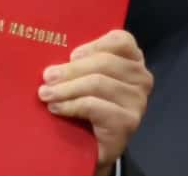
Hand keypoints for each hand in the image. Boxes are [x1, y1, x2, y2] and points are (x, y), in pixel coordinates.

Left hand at [38, 30, 152, 175]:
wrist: (91, 147)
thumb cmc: (84, 105)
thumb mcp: (82, 77)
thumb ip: (78, 62)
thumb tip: (52, 54)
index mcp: (132, 60)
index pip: (121, 40)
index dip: (94, 45)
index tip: (71, 54)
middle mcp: (141, 78)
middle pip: (104, 62)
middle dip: (70, 70)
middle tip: (46, 77)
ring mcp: (138, 101)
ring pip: (97, 83)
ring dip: (66, 89)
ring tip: (45, 94)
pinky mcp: (128, 121)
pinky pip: (94, 106)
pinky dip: (70, 105)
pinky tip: (56, 108)